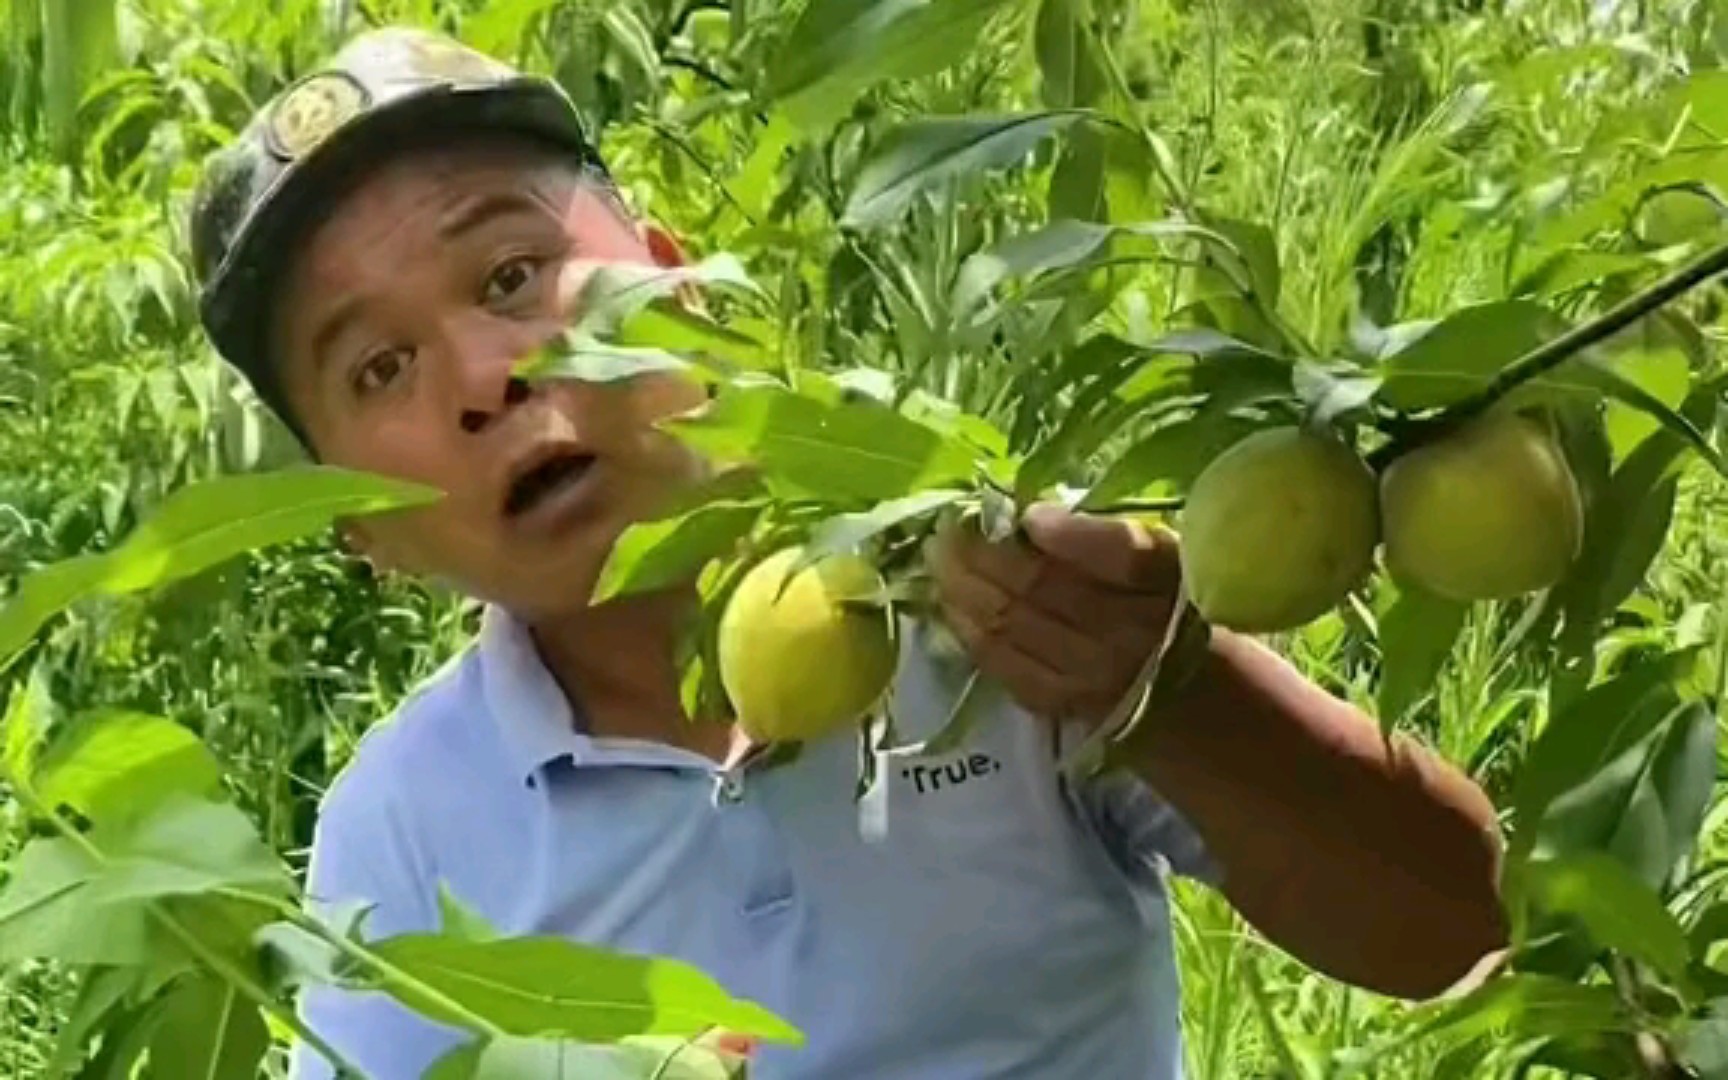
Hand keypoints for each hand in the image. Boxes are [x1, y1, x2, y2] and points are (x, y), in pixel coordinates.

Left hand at [926, 503, 1184, 722]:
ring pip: (1013, 626)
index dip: (1064, 530)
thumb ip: (1122, 541)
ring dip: (965, 589)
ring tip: (939, 559)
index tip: (1028, 511)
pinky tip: (952, 609)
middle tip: (950, 525)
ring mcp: (1093, 678)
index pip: (1117, 556)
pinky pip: (1007, 668)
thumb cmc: (1197, 625)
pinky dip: (973, 635)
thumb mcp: (1183, 570)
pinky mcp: (1068, 707)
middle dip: (985, 552)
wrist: (1215, 723)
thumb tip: (1042, 516)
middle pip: (1042, 587)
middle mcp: (1130, 636)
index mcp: (1174, 589)